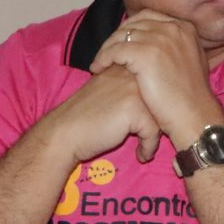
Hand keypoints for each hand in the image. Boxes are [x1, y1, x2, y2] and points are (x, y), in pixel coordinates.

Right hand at [40, 67, 162, 163]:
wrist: (62, 135)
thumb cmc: (83, 119)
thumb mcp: (107, 93)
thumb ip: (128, 88)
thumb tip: (156, 100)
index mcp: (124, 67)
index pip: (154, 82)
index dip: (157, 105)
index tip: (149, 124)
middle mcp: (131, 74)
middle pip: (161, 98)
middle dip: (160, 120)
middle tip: (153, 137)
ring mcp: (133, 90)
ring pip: (160, 114)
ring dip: (155, 136)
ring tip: (146, 148)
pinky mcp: (134, 109)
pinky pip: (153, 131)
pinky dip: (149, 146)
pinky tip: (141, 155)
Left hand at [88, 10, 222, 147]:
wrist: (194, 114)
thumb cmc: (190, 95)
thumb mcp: (190, 60)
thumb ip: (174, 46)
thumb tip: (156, 43)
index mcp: (184, 27)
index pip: (148, 17)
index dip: (130, 28)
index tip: (120, 43)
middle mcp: (173, 28)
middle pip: (133, 23)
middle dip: (116, 37)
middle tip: (106, 53)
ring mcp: (160, 39)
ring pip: (120, 36)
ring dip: (107, 48)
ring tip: (100, 63)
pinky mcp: (145, 54)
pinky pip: (114, 50)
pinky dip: (103, 58)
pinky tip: (98, 69)